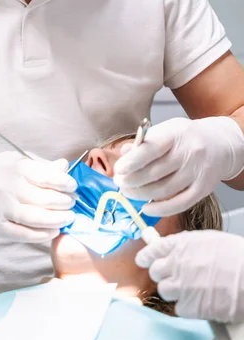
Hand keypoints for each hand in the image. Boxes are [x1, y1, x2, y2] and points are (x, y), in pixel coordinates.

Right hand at [0, 151, 76, 242]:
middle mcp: (8, 186)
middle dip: (63, 202)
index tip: (73, 187)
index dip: (64, 183)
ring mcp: (1, 207)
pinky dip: (41, 235)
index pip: (46, 176)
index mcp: (16, 166)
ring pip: (35, 217)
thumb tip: (65, 166)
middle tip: (73, 204)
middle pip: (43, 198)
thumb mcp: (17, 161)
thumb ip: (41, 165)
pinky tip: (53, 231)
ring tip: (68, 218)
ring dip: (56, 220)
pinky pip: (22, 234)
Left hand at [113, 116, 243, 215]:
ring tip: (128, 192)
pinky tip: (146, 208)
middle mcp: (189, 152)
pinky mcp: (204, 188)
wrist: (220, 143)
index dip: (132, 162)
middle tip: (119, 183)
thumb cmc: (186, 137)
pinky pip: (179, 204)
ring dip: (141, 194)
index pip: (150, 149)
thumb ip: (145, 142)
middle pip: (154, 173)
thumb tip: (124, 153)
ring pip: (164, 190)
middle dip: (132, 181)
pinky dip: (160, 209)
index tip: (118, 170)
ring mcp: (197, 172)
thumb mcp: (166, 130)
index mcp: (175, 134)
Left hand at [136, 230, 243, 322]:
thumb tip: (174, 247)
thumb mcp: (207, 240)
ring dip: (173, 290)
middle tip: (171, 276)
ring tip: (188, 289)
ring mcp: (181, 286)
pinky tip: (198, 301)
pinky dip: (186, 306)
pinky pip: (179, 308)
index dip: (146, 256)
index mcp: (180, 245)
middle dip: (161, 274)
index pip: (153, 250)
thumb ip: (186, 244)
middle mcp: (176, 264)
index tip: (143, 259)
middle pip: (155, 271)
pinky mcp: (190, 306)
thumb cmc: (234, 255)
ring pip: (164, 290)